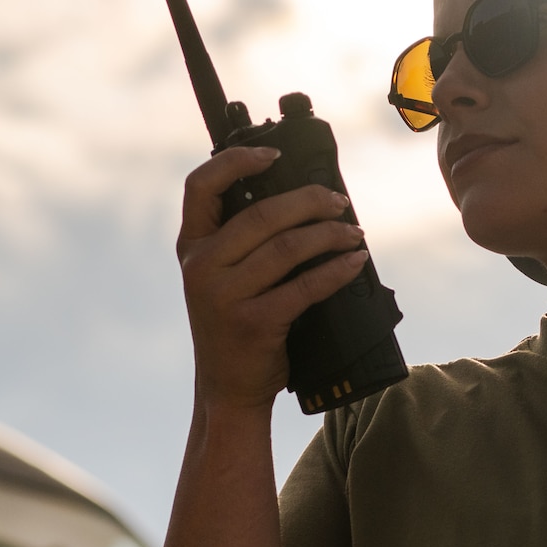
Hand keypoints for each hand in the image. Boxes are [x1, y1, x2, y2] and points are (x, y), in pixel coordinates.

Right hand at [178, 147, 370, 411]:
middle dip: (310, 201)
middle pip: (262, 215)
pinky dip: (337, 270)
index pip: (201, 186)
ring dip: (330, 235)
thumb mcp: (220, 279)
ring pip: (288, 247)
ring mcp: (224, 296)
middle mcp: (202, 267)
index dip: (238, 161)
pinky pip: (305, 286)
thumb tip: (302, 201)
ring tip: (353, 234)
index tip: (275, 155)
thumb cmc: (234, 327)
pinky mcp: (254, 323)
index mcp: (192, 247)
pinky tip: (354, 262)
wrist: (227, 390)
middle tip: (339, 203)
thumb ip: (240, 242)